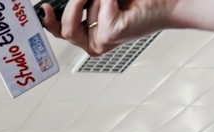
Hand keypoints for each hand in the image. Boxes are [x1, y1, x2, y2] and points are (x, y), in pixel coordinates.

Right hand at [40, 0, 173, 56]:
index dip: (49, 22)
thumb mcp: (103, 0)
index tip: (44, 8)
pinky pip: (98, 6)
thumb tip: (66, 1)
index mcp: (90, 36)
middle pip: (64, 30)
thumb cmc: (139, 1)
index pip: (61, 31)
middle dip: (71, 7)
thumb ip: (83, 1)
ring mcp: (101, 43)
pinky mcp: (109, 35)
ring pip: (76, 19)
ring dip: (92, 0)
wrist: (169, 3)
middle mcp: (94, 44)